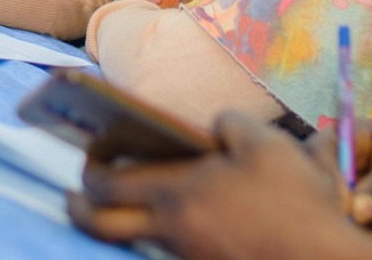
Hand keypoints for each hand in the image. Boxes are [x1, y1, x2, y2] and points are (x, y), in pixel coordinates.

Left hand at [70, 113, 366, 259]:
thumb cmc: (296, 202)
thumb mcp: (265, 143)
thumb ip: (229, 124)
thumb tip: (213, 128)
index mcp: (176, 193)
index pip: (106, 184)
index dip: (89, 168)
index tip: (88, 155)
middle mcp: (173, 230)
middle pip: (101, 227)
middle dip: (79, 209)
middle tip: (75, 195)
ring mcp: (189, 256)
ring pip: (137, 240)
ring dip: (123, 221)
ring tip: (126, 200)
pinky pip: (171, 251)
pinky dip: (163, 234)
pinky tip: (181, 216)